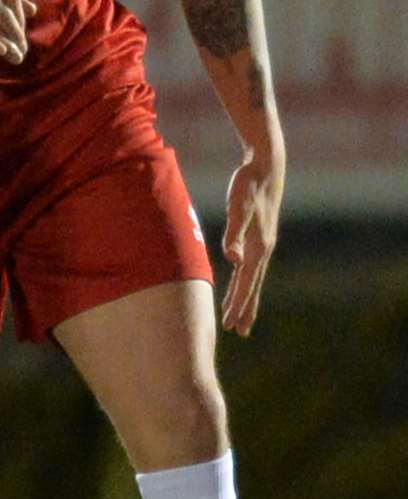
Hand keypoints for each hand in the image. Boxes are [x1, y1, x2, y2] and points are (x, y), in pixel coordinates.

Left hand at [221, 145, 284, 335]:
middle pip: (252, 286)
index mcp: (258, 247)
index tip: (231, 325)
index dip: (238, 305)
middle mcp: (262, 249)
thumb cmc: (248, 186)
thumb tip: (233, 260)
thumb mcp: (238, 209)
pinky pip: (249, 265)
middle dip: (245, 309)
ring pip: (252, 278)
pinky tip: (239, 280)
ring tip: (238, 315)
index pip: (246, 283)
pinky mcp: (258, 236)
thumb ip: (234, 234)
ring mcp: (262, 244)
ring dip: (245, 297)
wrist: (266, 167)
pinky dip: (244, 278)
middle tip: (239, 331)